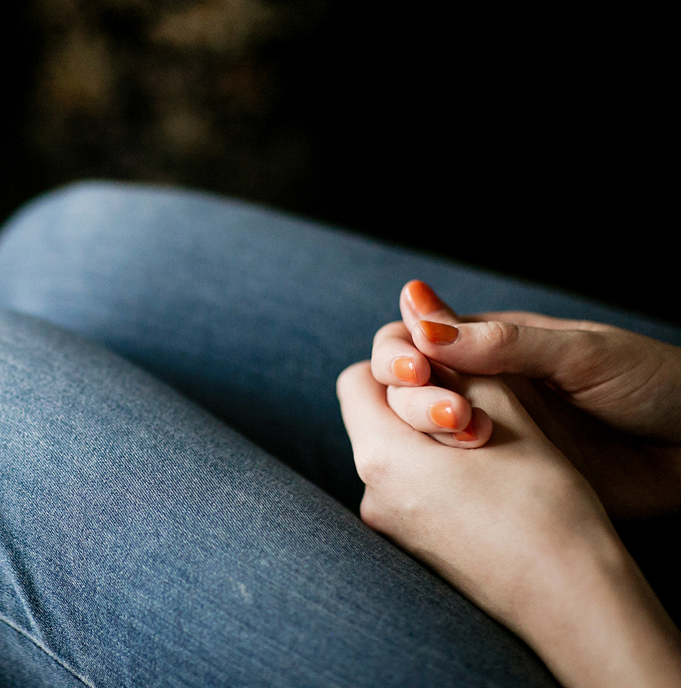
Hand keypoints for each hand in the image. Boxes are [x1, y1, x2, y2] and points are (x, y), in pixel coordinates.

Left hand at [338, 362, 680, 687]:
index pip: (357, 381)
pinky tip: (488, 480)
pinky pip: (411, 491)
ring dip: (430, 438)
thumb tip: (423, 327)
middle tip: (474, 414)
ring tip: (488, 446)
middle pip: (374, 420)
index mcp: (379, 456)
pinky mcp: (414, 549)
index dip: (399, 364)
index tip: (445, 372)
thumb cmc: (543, 504)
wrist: (570, 600)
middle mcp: (371, 494)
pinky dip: (437, 473)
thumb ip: (458, 363)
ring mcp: (390, 527)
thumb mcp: (504, 412)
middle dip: (418, 401)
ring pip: (396, 456)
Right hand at [370, 280, 680, 516]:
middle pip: (404, 391)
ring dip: (424, 439)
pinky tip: (455, 483)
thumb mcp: (580, 353)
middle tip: (453, 418)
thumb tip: (418, 322)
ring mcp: (488, 438)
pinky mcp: (505, 483)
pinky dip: (441, 482)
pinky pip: (454, 483)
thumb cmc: (653, 384)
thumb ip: (499, 344)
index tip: (414, 372)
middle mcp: (478, 390)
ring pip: (419, 439)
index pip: (411, 340)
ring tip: (471, 441)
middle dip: (412, 401)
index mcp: (487, 346)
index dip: (398, 355)